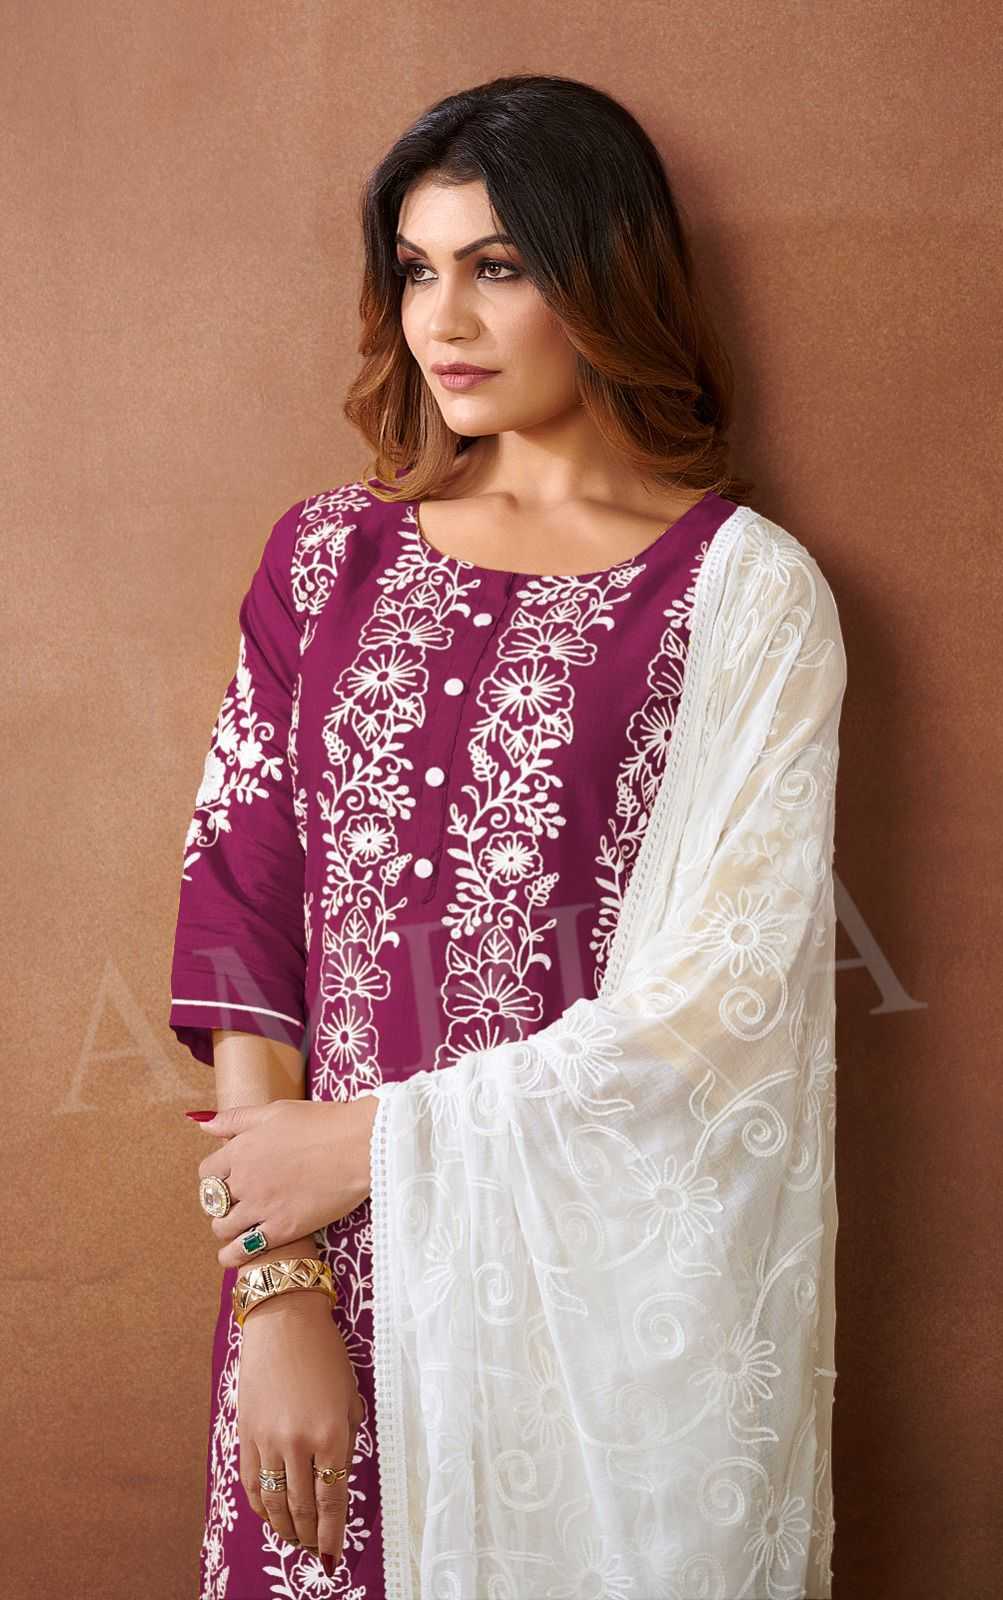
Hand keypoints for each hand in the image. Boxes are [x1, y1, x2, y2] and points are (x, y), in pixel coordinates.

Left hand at [193, 1096, 380, 1266]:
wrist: (359, 1145)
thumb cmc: (322, 1122)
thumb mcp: (274, 1111)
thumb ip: (236, 1118)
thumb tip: (203, 1124)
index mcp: (240, 1149)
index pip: (207, 1171)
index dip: (215, 1175)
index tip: (228, 1178)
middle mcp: (244, 1180)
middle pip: (212, 1201)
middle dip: (220, 1202)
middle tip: (236, 1202)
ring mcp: (261, 1207)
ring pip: (223, 1228)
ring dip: (225, 1228)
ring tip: (238, 1226)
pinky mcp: (282, 1230)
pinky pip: (243, 1250)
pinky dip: (233, 1255)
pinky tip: (235, 1254)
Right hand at [238, 1289, 363, 1577]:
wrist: (284, 1320)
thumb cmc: (324, 1353)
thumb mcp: (349, 1394)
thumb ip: (346, 1436)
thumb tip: (338, 1472)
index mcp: (332, 1433)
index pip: (332, 1500)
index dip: (332, 1534)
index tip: (333, 1557)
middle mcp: (299, 1443)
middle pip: (302, 1507)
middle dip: (310, 1535)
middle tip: (315, 1550)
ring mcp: (268, 1440)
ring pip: (274, 1502)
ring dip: (285, 1527)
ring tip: (295, 1538)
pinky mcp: (246, 1434)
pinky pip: (251, 1483)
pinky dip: (260, 1506)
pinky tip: (269, 1516)